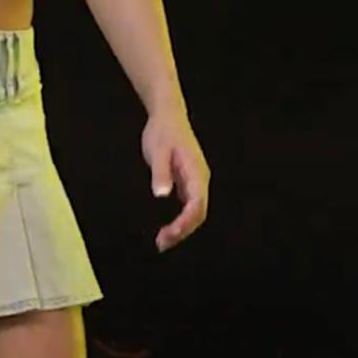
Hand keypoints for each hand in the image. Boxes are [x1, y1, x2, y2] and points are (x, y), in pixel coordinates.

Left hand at [141, 103, 210, 251]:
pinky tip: (167, 228)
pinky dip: (180, 220)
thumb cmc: (162, 131)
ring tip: (162, 241)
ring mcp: (196, 181)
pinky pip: (189, 206)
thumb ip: (160, 172)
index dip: (186, 222)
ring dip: (182, 228)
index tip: (170, 234)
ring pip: (195, 212)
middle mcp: (200, 179)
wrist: (168, 115)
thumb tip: (161, 195)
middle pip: (198, 213)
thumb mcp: (157, 150)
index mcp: (196, 172)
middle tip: (161, 243)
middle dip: (183, 231)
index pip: (197, 204)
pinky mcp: (189, 182)